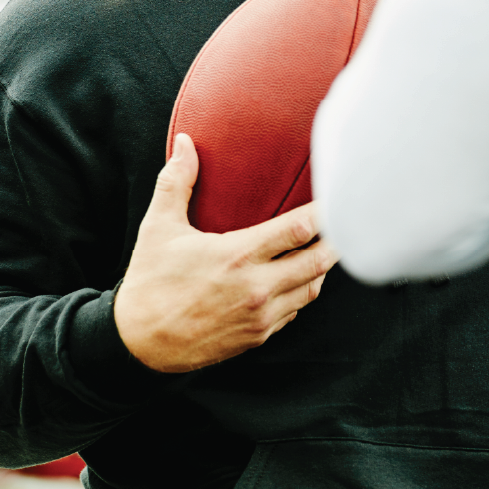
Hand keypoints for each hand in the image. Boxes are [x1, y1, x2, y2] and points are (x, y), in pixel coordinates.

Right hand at [114, 133, 337, 372]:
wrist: (137, 346)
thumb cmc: (149, 282)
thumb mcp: (158, 227)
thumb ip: (177, 181)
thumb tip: (185, 142)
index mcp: (237, 256)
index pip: (299, 229)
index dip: (326, 212)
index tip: (339, 196)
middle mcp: (256, 288)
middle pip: (319, 261)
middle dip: (338, 240)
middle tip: (350, 221)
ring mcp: (260, 317)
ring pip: (311, 289)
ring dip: (322, 268)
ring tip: (327, 246)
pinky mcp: (257, 337)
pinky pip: (294, 312)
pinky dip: (301, 292)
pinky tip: (298, 278)